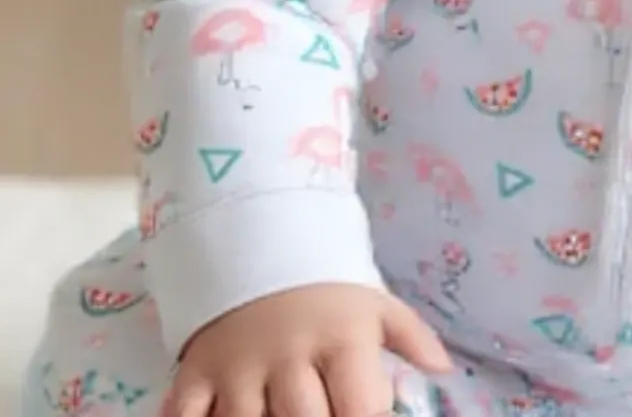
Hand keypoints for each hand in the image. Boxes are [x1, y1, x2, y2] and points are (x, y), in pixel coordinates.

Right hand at [166, 281, 456, 416]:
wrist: (247, 233)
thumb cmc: (322, 284)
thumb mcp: (371, 301)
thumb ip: (410, 336)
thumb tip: (444, 369)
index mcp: (339, 341)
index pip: (360, 408)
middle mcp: (288, 357)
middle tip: (316, 416)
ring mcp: (239, 366)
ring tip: (272, 416)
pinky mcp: (197, 369)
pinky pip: (187, 412)